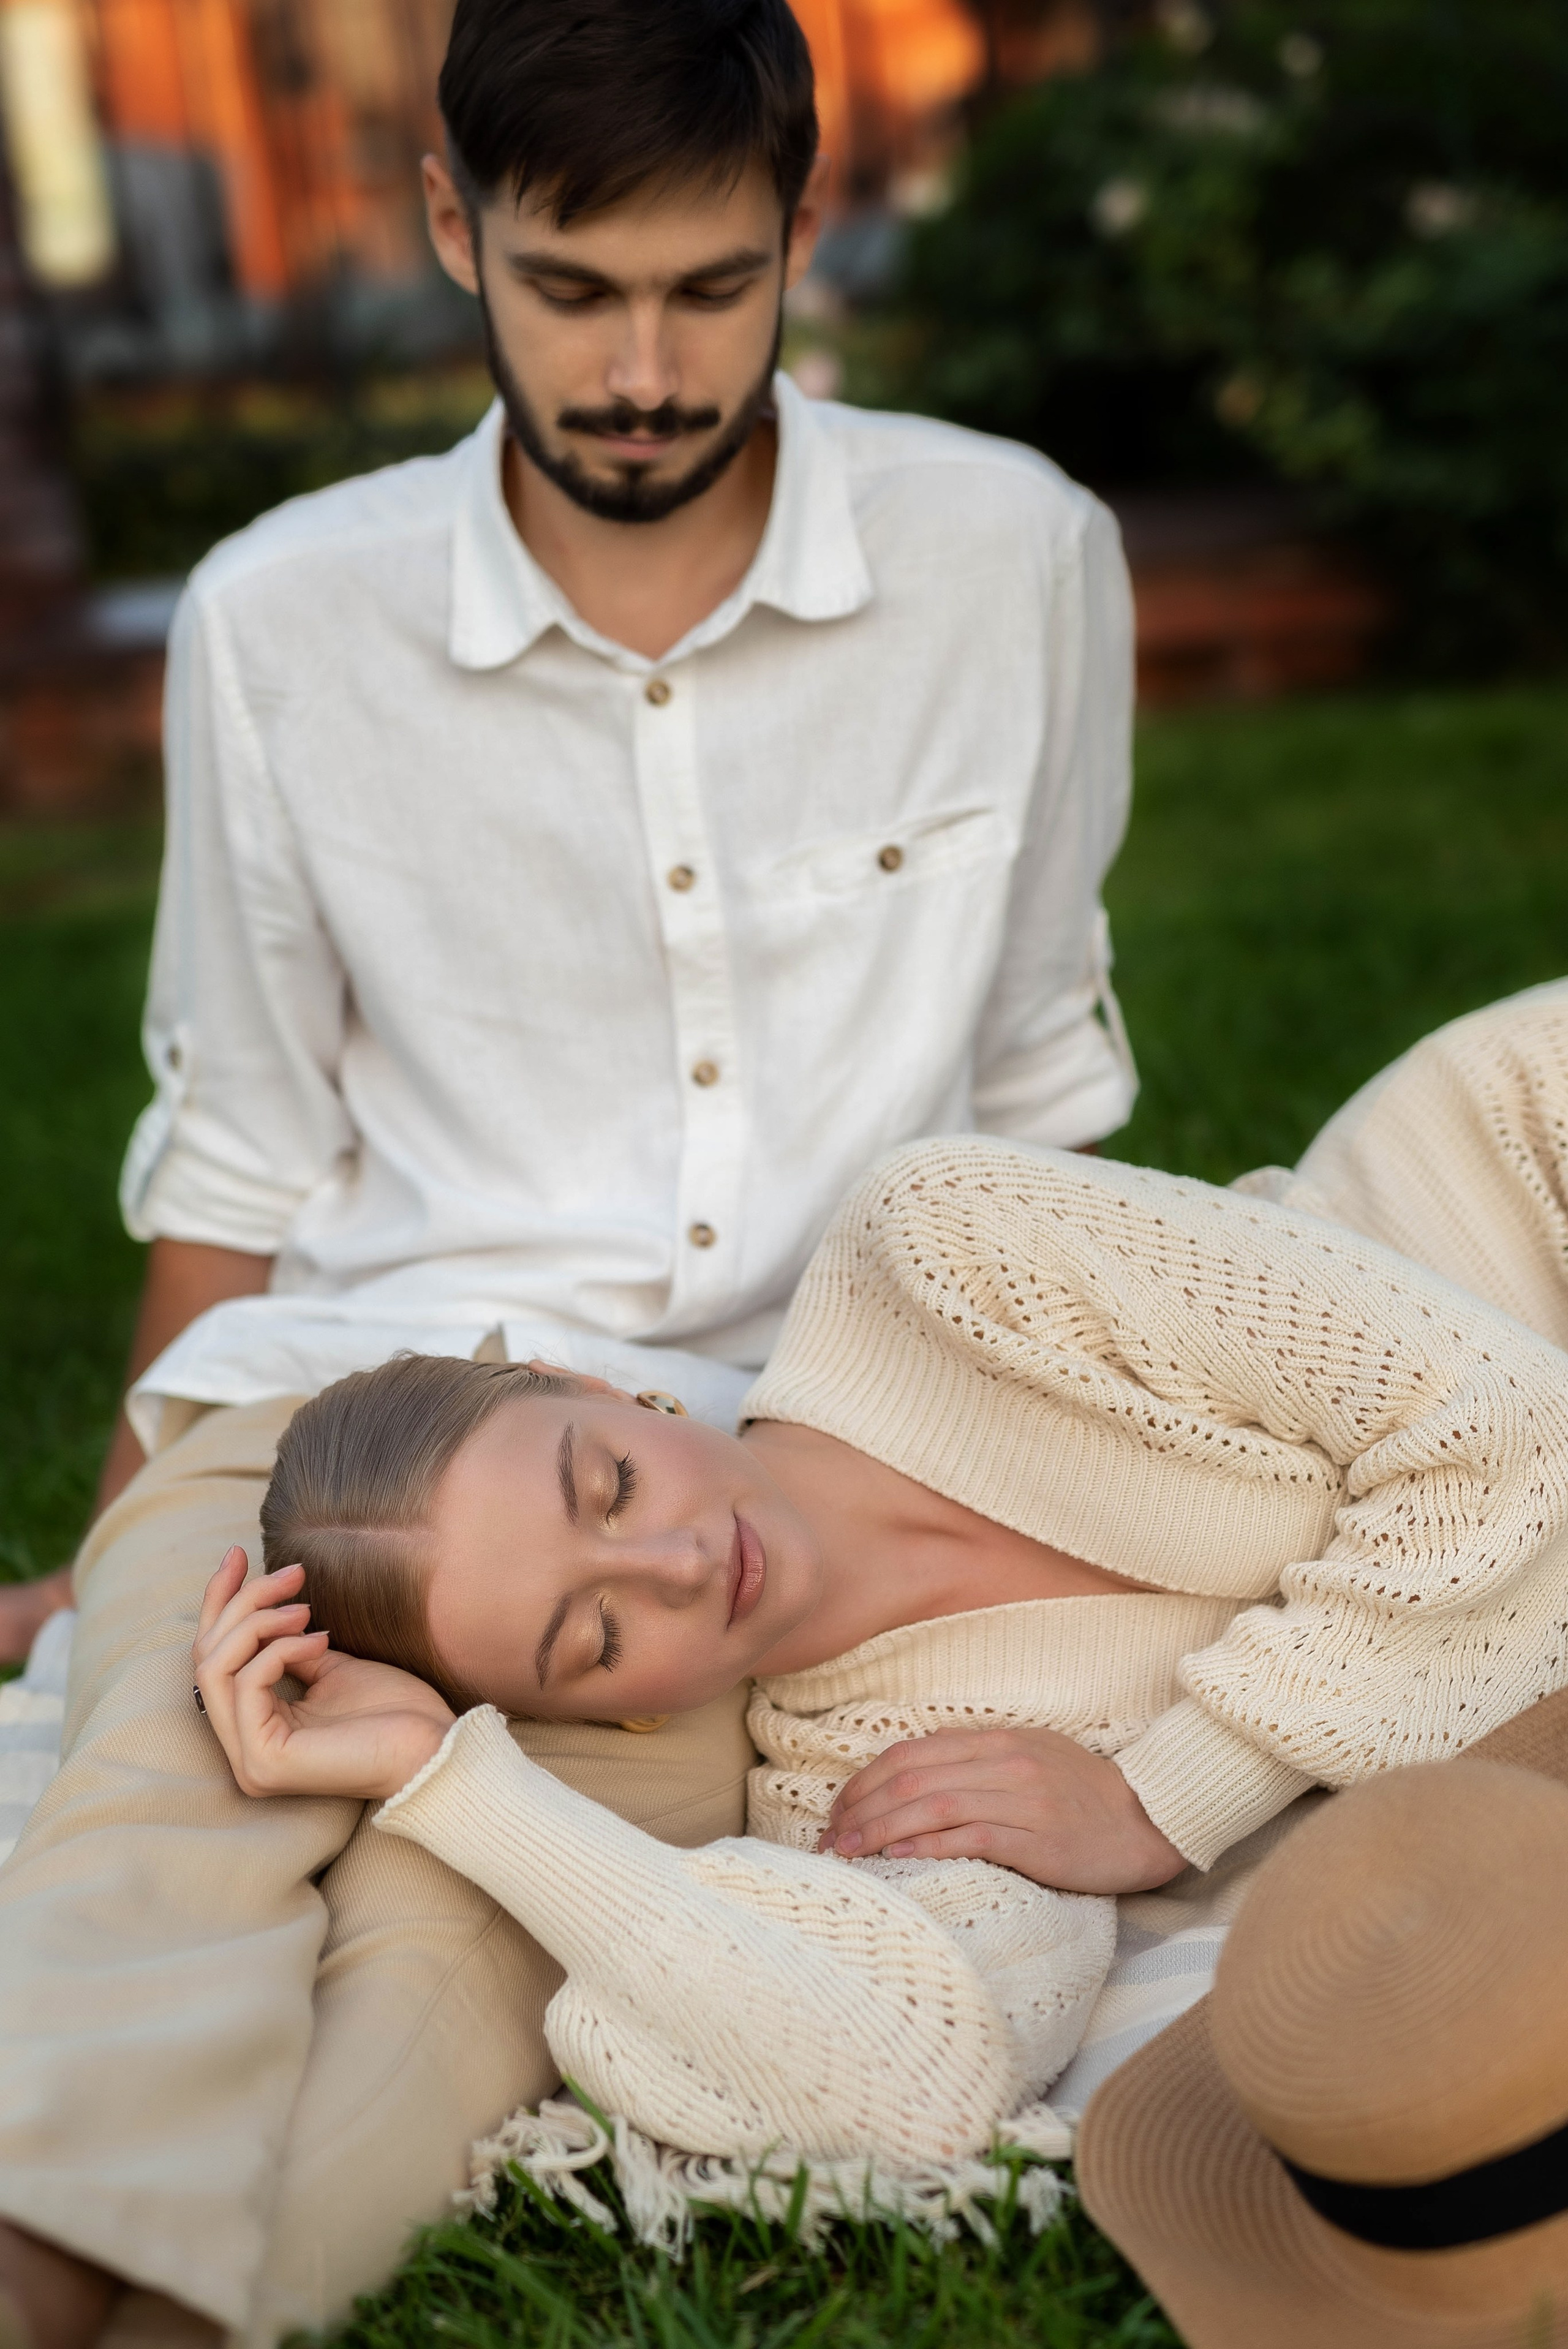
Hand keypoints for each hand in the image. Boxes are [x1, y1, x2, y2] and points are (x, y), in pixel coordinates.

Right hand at [193, 1547, 455, 1802]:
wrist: (434, 1747)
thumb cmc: (394, 1709)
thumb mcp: (330, 1665)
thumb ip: (288, 1647)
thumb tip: (261, 1610)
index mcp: (255, 1729)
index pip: (212, 1659)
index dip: (218, 1602)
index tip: (238, 1554)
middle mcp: (243, 1749)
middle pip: (207, 1657)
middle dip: (244, 1601)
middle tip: (294, 1573)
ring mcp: (249, 1759)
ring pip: (216, 1667)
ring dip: (260, 1621)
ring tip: (308, 1609)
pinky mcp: (263, 1760)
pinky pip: (247, 1683)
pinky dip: (280, 1649)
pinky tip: (320, 1640)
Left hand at [818, 1725, 1185, 1894]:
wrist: (1147, 1820)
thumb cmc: (1081, 1795)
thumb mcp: (1027, 1759)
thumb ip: (975, 1761)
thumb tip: (913, 1775)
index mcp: (997, 1741)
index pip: (910, 1754)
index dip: (864, 1782)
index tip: (837, 1812)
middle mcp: (1004, 1763)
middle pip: (911, 1778)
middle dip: (860, 1808)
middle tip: (830, 1840)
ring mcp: (1022, 1799)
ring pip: (932, 1805)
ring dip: (881, 1830)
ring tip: (849, 1854)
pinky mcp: (1038, 1839)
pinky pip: (971, 1836)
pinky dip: (928, 1846)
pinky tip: (898, 1860)